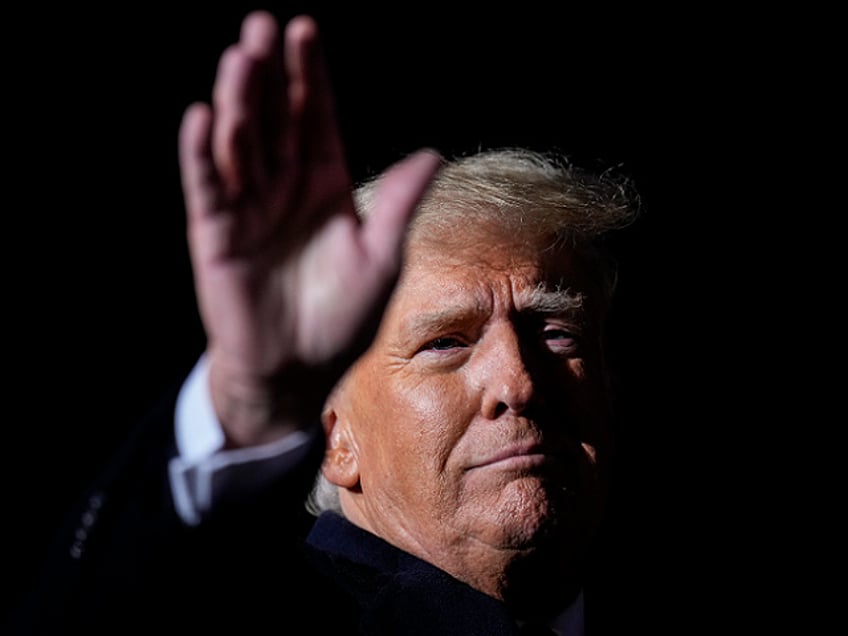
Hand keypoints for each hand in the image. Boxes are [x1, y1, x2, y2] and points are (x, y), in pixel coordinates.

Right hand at [178, 12, 440, 444]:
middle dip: (269, 75)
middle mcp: (284, 186)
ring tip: (240, 59)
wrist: (296, 369)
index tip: (304, 29)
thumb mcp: (380, 259)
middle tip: (262, 25)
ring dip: (238, 104)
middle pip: (274, 119)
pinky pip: (207, 188)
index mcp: (324, 185)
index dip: (309, 77)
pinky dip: (202, 155)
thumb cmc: (343, 317)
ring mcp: (247, 207)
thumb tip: (434, 154)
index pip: (315, 119)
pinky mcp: (215, 233)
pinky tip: (203, 117)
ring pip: (240, 145)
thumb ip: (398, 205)